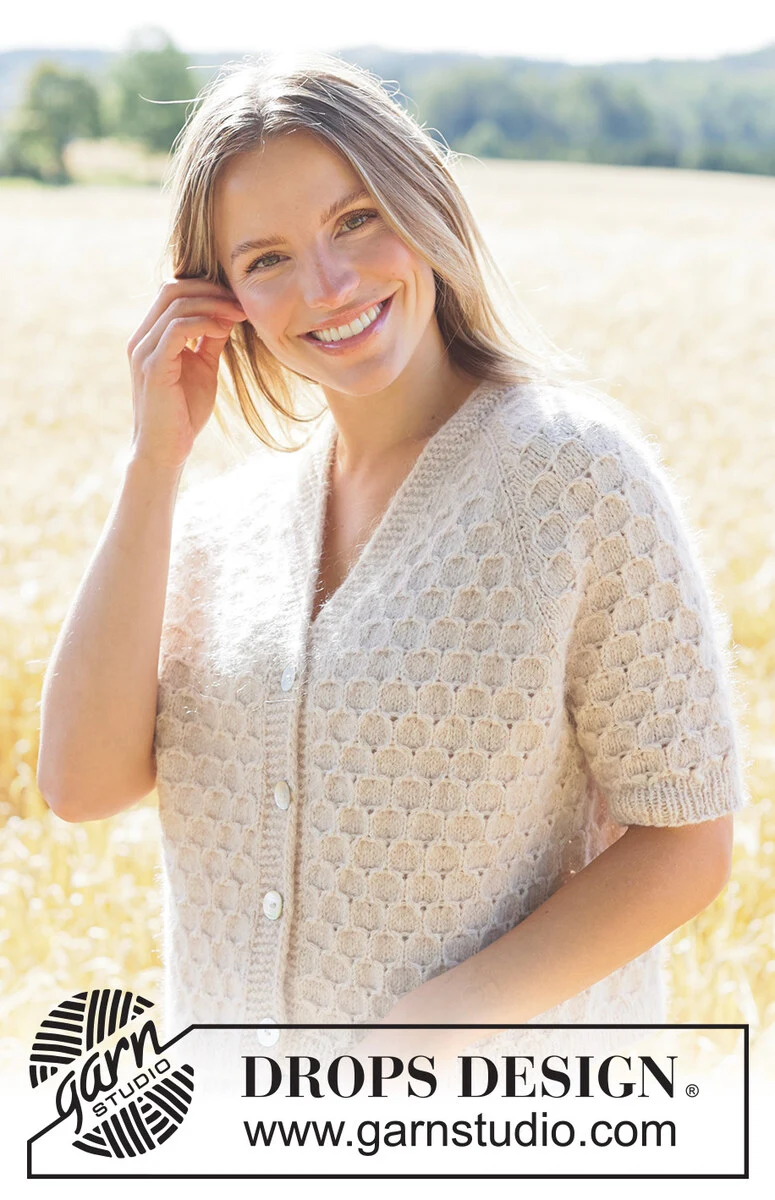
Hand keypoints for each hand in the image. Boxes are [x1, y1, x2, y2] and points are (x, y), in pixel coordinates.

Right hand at [126, 276, 246, 472]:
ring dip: (213, 304)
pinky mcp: (153, 366)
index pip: (172, 292)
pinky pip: (178, 329)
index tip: (236, 299)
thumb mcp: (203, 367)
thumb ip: (210, 340)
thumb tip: (227, 314)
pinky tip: (224, 330)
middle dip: (210, 289)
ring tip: (239, 314)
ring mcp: (144, 351)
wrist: (166, 450)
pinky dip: (204, 323)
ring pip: (176, 305)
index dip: (205, 288)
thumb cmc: (184, 413)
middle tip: (240, 302)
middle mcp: (141, 339)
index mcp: (150, 337)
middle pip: (171, 289)